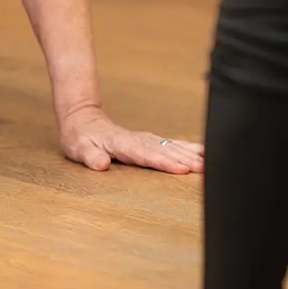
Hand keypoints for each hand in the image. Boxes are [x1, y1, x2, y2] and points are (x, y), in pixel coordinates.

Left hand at [59, 105, 202, 173]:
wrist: (83, 120)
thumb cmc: (79, 138)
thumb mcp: (78, 149)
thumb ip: (90, 156)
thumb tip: (101, 164)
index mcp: (121, 143)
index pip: (145, 154)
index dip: (164, 162)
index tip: (182, 169)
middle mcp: (137, 140)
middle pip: (163, 150)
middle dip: (185, 159)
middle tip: (205, 168)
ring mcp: (145, 139)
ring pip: (170, 146)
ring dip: (190, 154)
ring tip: (209, 162)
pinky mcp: (149, 140)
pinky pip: (171, 143)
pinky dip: (188, 147)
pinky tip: (203, 152)